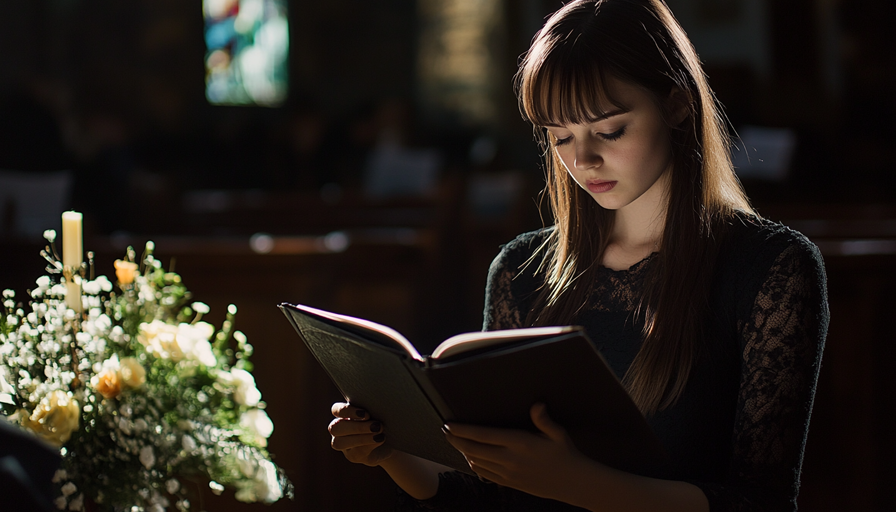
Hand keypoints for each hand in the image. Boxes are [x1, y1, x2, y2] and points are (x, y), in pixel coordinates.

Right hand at [329, 402, 392, 465]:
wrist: (390, 439)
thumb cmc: (383, 419)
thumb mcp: (378, 411)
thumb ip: (373, 408)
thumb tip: (380, 404)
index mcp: (342, 413)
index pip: (336, 410)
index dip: (347, 411)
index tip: (365, 413)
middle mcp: (338, 428)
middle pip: (335, 428)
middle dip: (357, 427)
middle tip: (377, 425)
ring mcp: (343, 444)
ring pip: (340, 442)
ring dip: (361, 438)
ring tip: (379, 434)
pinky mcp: (352, 455)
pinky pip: (355, 452)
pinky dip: (369, 445)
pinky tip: (380, 440)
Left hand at [444, 403, 593, 501]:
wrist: (573, 483)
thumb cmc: (565, 455)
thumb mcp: (557, 434)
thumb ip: (543, 420)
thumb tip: (536, 406)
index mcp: (520, 443)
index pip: (483, 435)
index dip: (462, 430)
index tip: (449, 424)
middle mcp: (510, 459)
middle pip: (473, 449)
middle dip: (455, 440)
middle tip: (445, 431)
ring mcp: (508, 473)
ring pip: (476, 462)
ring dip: (463, 452)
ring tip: (456, 442)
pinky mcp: (510, 483)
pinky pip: (485, 474)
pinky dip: (474, 465)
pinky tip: (472, 458)